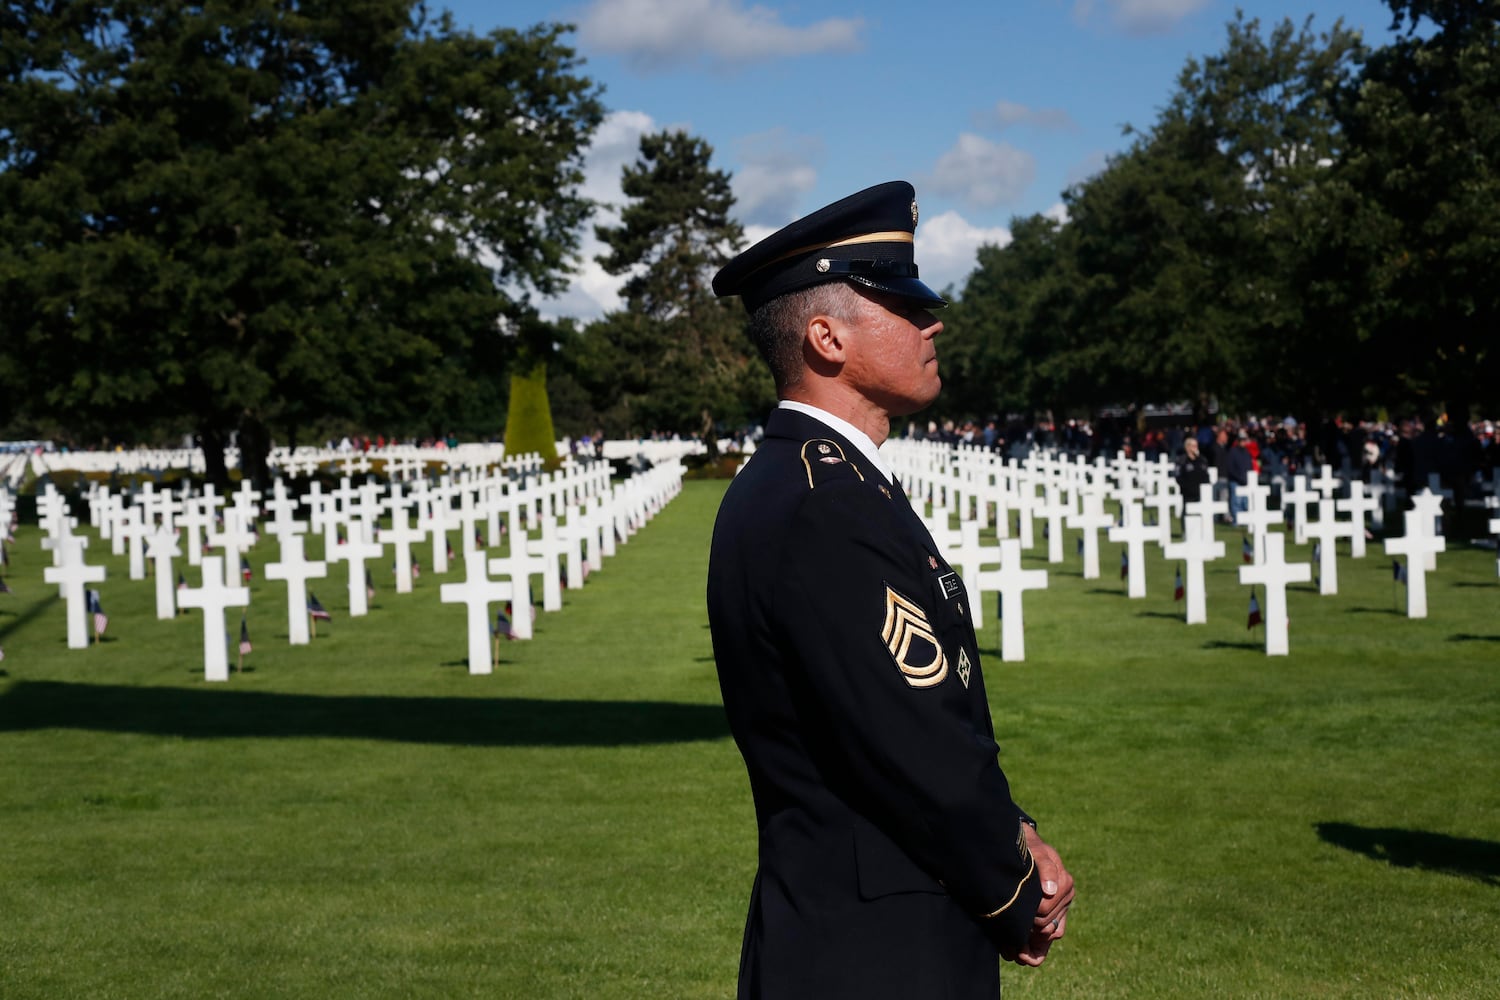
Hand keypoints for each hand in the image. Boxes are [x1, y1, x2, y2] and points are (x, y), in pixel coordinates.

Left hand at [1007, 826, 1073, 967]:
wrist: (1025, 846)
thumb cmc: (1029, 847)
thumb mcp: (1036, 850)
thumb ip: (1045, 866)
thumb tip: (1050, 891)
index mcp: (1065, 885)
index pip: (1044, 913)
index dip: (1027, 918)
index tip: (1010, 918)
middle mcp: (1065, 899)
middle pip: (1046, 928)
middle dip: (1026, 933)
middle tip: (1005, 938)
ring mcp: (1060, 909)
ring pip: (1048, 937)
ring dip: (1030, 946)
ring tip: (1009, 949)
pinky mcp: (1054, 916)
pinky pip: (1049, 939)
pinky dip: (1036, 948)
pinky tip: (1019, 951)